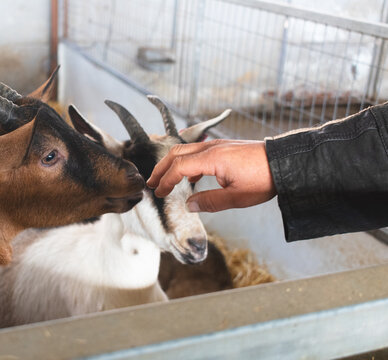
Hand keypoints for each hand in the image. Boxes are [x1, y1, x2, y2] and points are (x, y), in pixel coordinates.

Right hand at [146, 140, 276, 211]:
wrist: (285, 162)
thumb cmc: (264, 180)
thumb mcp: (237, 197)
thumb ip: (210, 202)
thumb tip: (189, 205)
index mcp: (212, 159)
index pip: (179, 167)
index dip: (166, 180)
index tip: (159, 193)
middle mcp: (211, 147)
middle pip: (176, 153)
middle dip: (161, 168)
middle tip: (151, 183)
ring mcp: (217, 145)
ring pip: (186, 150)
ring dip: (172, 164)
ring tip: (165, 179)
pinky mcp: (224, 147)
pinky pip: (197, 151)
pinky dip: (186, 162)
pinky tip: (189, 175)